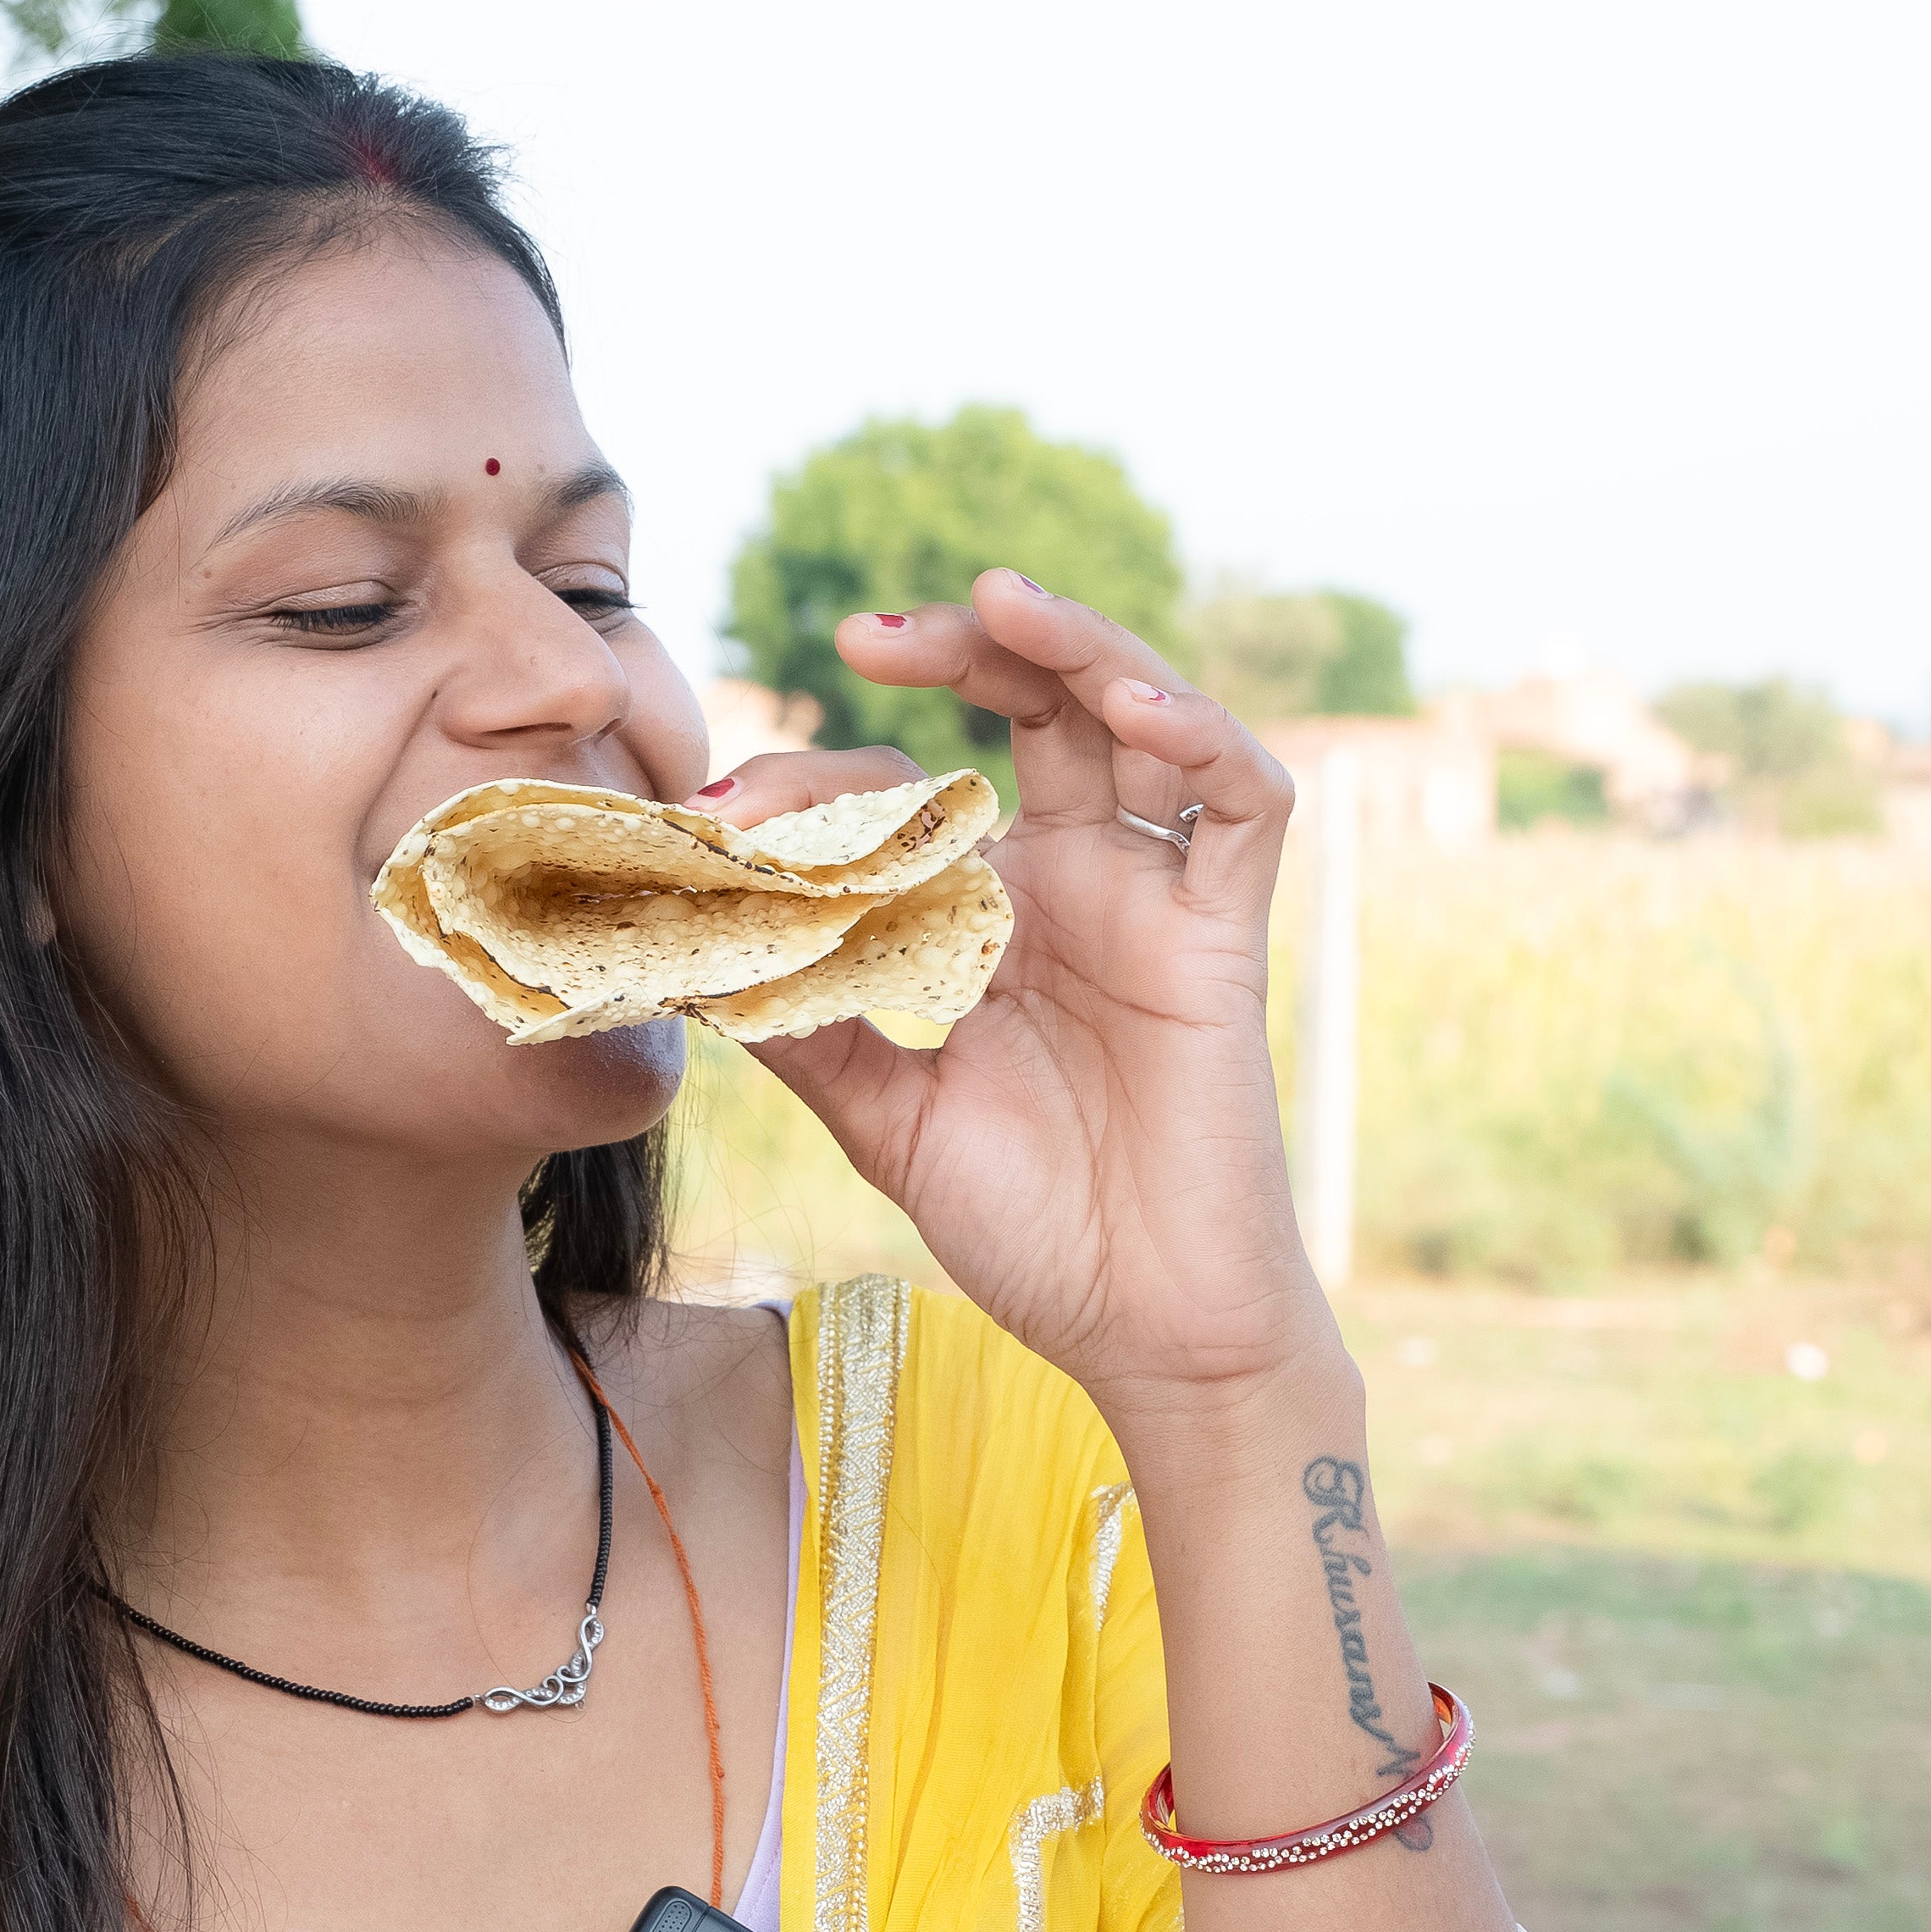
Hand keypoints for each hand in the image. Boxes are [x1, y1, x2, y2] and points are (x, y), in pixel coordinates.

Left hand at [714, 571, 1328, 1432]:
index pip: (908, 799)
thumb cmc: (1031, 1232)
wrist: (1142, 1330)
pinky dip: (1199, 736)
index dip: (824, 785)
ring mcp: (1152, 904)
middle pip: (1030, 712)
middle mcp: (1074, 890)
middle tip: (861, 635)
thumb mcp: (885, 1123)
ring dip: (1076, 646)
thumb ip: (804, 1035)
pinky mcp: (1224, 939)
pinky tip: (1131, 708)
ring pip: (1137, 720)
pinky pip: (1243, 803)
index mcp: (991, 923)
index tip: (727, 807)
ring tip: (1000, 602)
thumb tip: (687, 960)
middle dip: (957, 650)